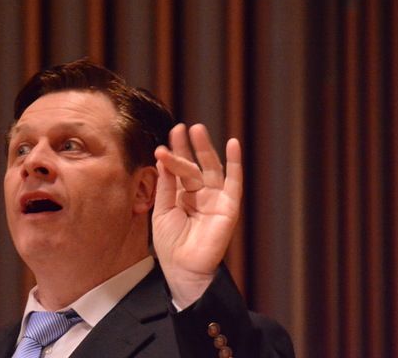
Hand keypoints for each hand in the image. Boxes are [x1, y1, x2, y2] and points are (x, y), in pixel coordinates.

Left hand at [153, 123, 242, 307]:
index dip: (173, 155)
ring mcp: (215, 199)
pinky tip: (233, 144)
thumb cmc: (170, 243)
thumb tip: (164, 157)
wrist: (182, 268)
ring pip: (210, 169)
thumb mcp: (162, 210)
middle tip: (180, 128)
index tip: (164, 142)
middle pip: (194, 165)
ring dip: (205, 149)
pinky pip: (234, 182)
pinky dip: (235, 163)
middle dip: (187, 147)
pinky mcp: (228, 206)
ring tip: (197, 130)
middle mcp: (200, 194)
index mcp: (182, 195)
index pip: (178, 170)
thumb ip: (166, 185)